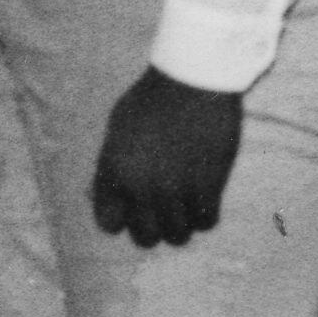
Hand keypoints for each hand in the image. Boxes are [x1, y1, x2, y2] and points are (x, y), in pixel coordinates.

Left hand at [87, 69, 242, 247]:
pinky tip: (205, 200)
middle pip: (145, 237)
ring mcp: (176, 189)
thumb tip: (112, 192)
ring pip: (178, 236)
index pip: (108, 223)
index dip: (121, 219)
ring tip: (186, 207)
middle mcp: (142, 188)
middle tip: (163, 212)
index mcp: (114, 172)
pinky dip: (205, 216)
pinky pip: (206, 222)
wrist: (192, 79)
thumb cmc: (152, 97)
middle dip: (153, 228)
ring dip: (181, 225)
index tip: (133, 209)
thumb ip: (114, 163)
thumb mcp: (118, 128)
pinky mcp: (208, 185)